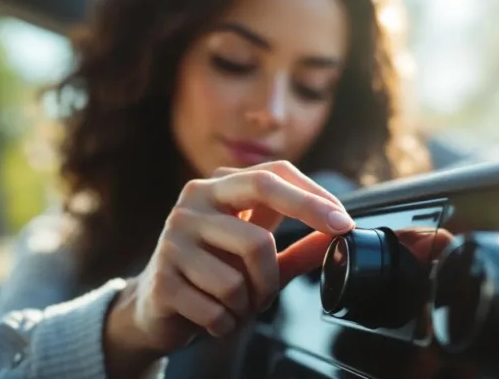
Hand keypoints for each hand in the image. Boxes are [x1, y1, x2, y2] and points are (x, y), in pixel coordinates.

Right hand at [104, 161, 353, 376]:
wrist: (155, 307)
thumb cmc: (210, 274)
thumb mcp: (257, 257)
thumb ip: (297, 246)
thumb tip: (338, 232)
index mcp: (217, 187)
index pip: (272, 175)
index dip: (313, 196)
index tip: (343, 222)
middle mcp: (193, 203)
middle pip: (259, 213)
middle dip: (288, 246)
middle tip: (299, 268)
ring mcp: (174, 238)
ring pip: (240, 275)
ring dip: (251, 302)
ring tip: (236, 303)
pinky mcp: (162, 278)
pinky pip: (217, 307)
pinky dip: (226, 322)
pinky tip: (214, 316)